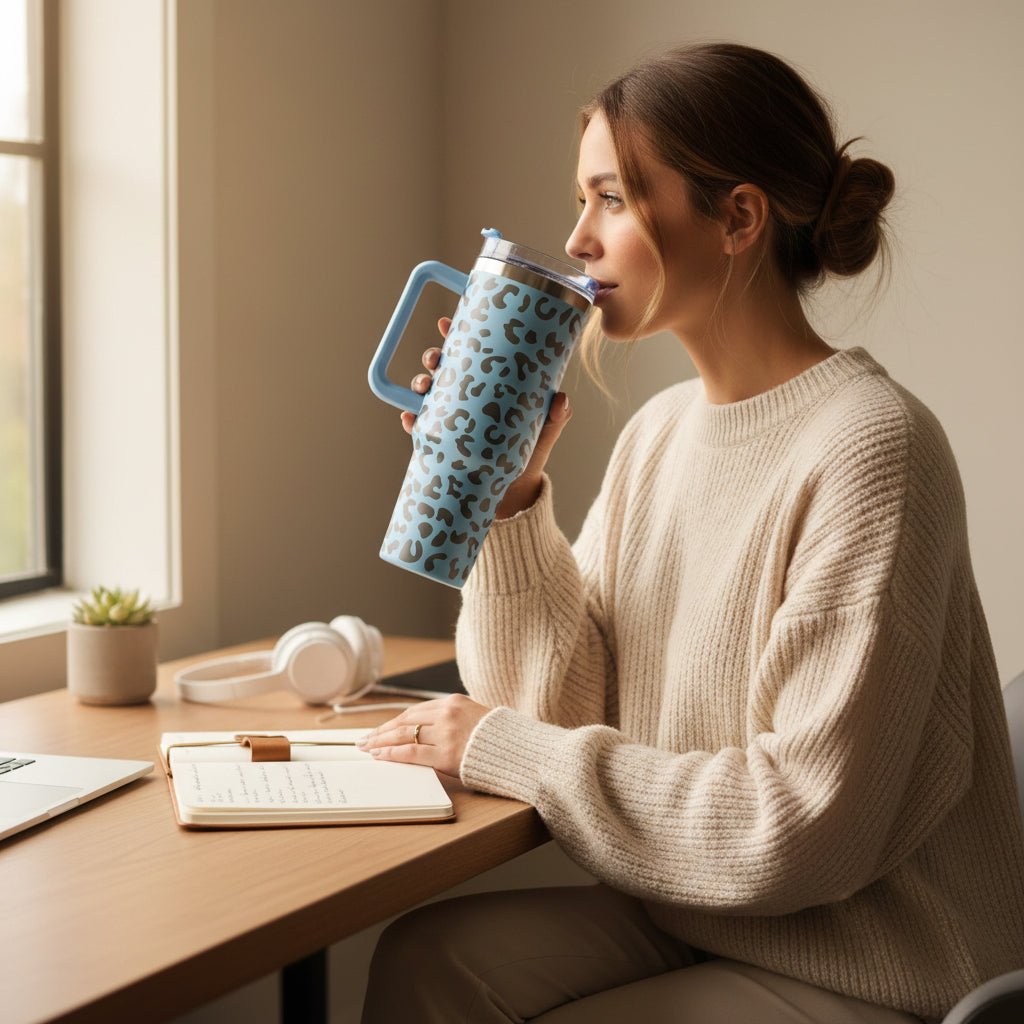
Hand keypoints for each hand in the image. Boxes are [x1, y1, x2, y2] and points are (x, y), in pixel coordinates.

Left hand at [356, 693, 491, 777]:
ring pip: (404, 735)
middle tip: (365, 738)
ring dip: (381, 742)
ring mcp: (446, 734)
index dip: (393, 721)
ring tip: (367, 748)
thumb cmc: (499, 738)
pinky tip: (380, 755)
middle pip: (404, 721)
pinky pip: (411, 753)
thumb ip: (453, 718)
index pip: (414, 711)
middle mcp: (447, 714)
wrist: (520, 752)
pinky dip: (391, 754)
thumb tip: (428, 728)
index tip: (381, 728)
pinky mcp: (447, 755)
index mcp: (453, 702)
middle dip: (382, 731)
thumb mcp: (475, 716)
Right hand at [400, 317, 573, 518]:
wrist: (515, 489)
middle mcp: (466, 397)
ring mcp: (451, 418)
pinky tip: (408, 418)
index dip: (457, 335)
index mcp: (489, 384)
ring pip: (427, 393)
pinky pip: (419, 428)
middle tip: (435, 359)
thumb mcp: (546, 430)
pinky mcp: (441, 442)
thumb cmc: (530, 451)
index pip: (471, 353)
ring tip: (423, 385)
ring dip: (419, 383)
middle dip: (433, 357)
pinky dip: (410, 421)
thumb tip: (561, 400)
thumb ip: (557, 415)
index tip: (447, 323)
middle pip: (443, 368)